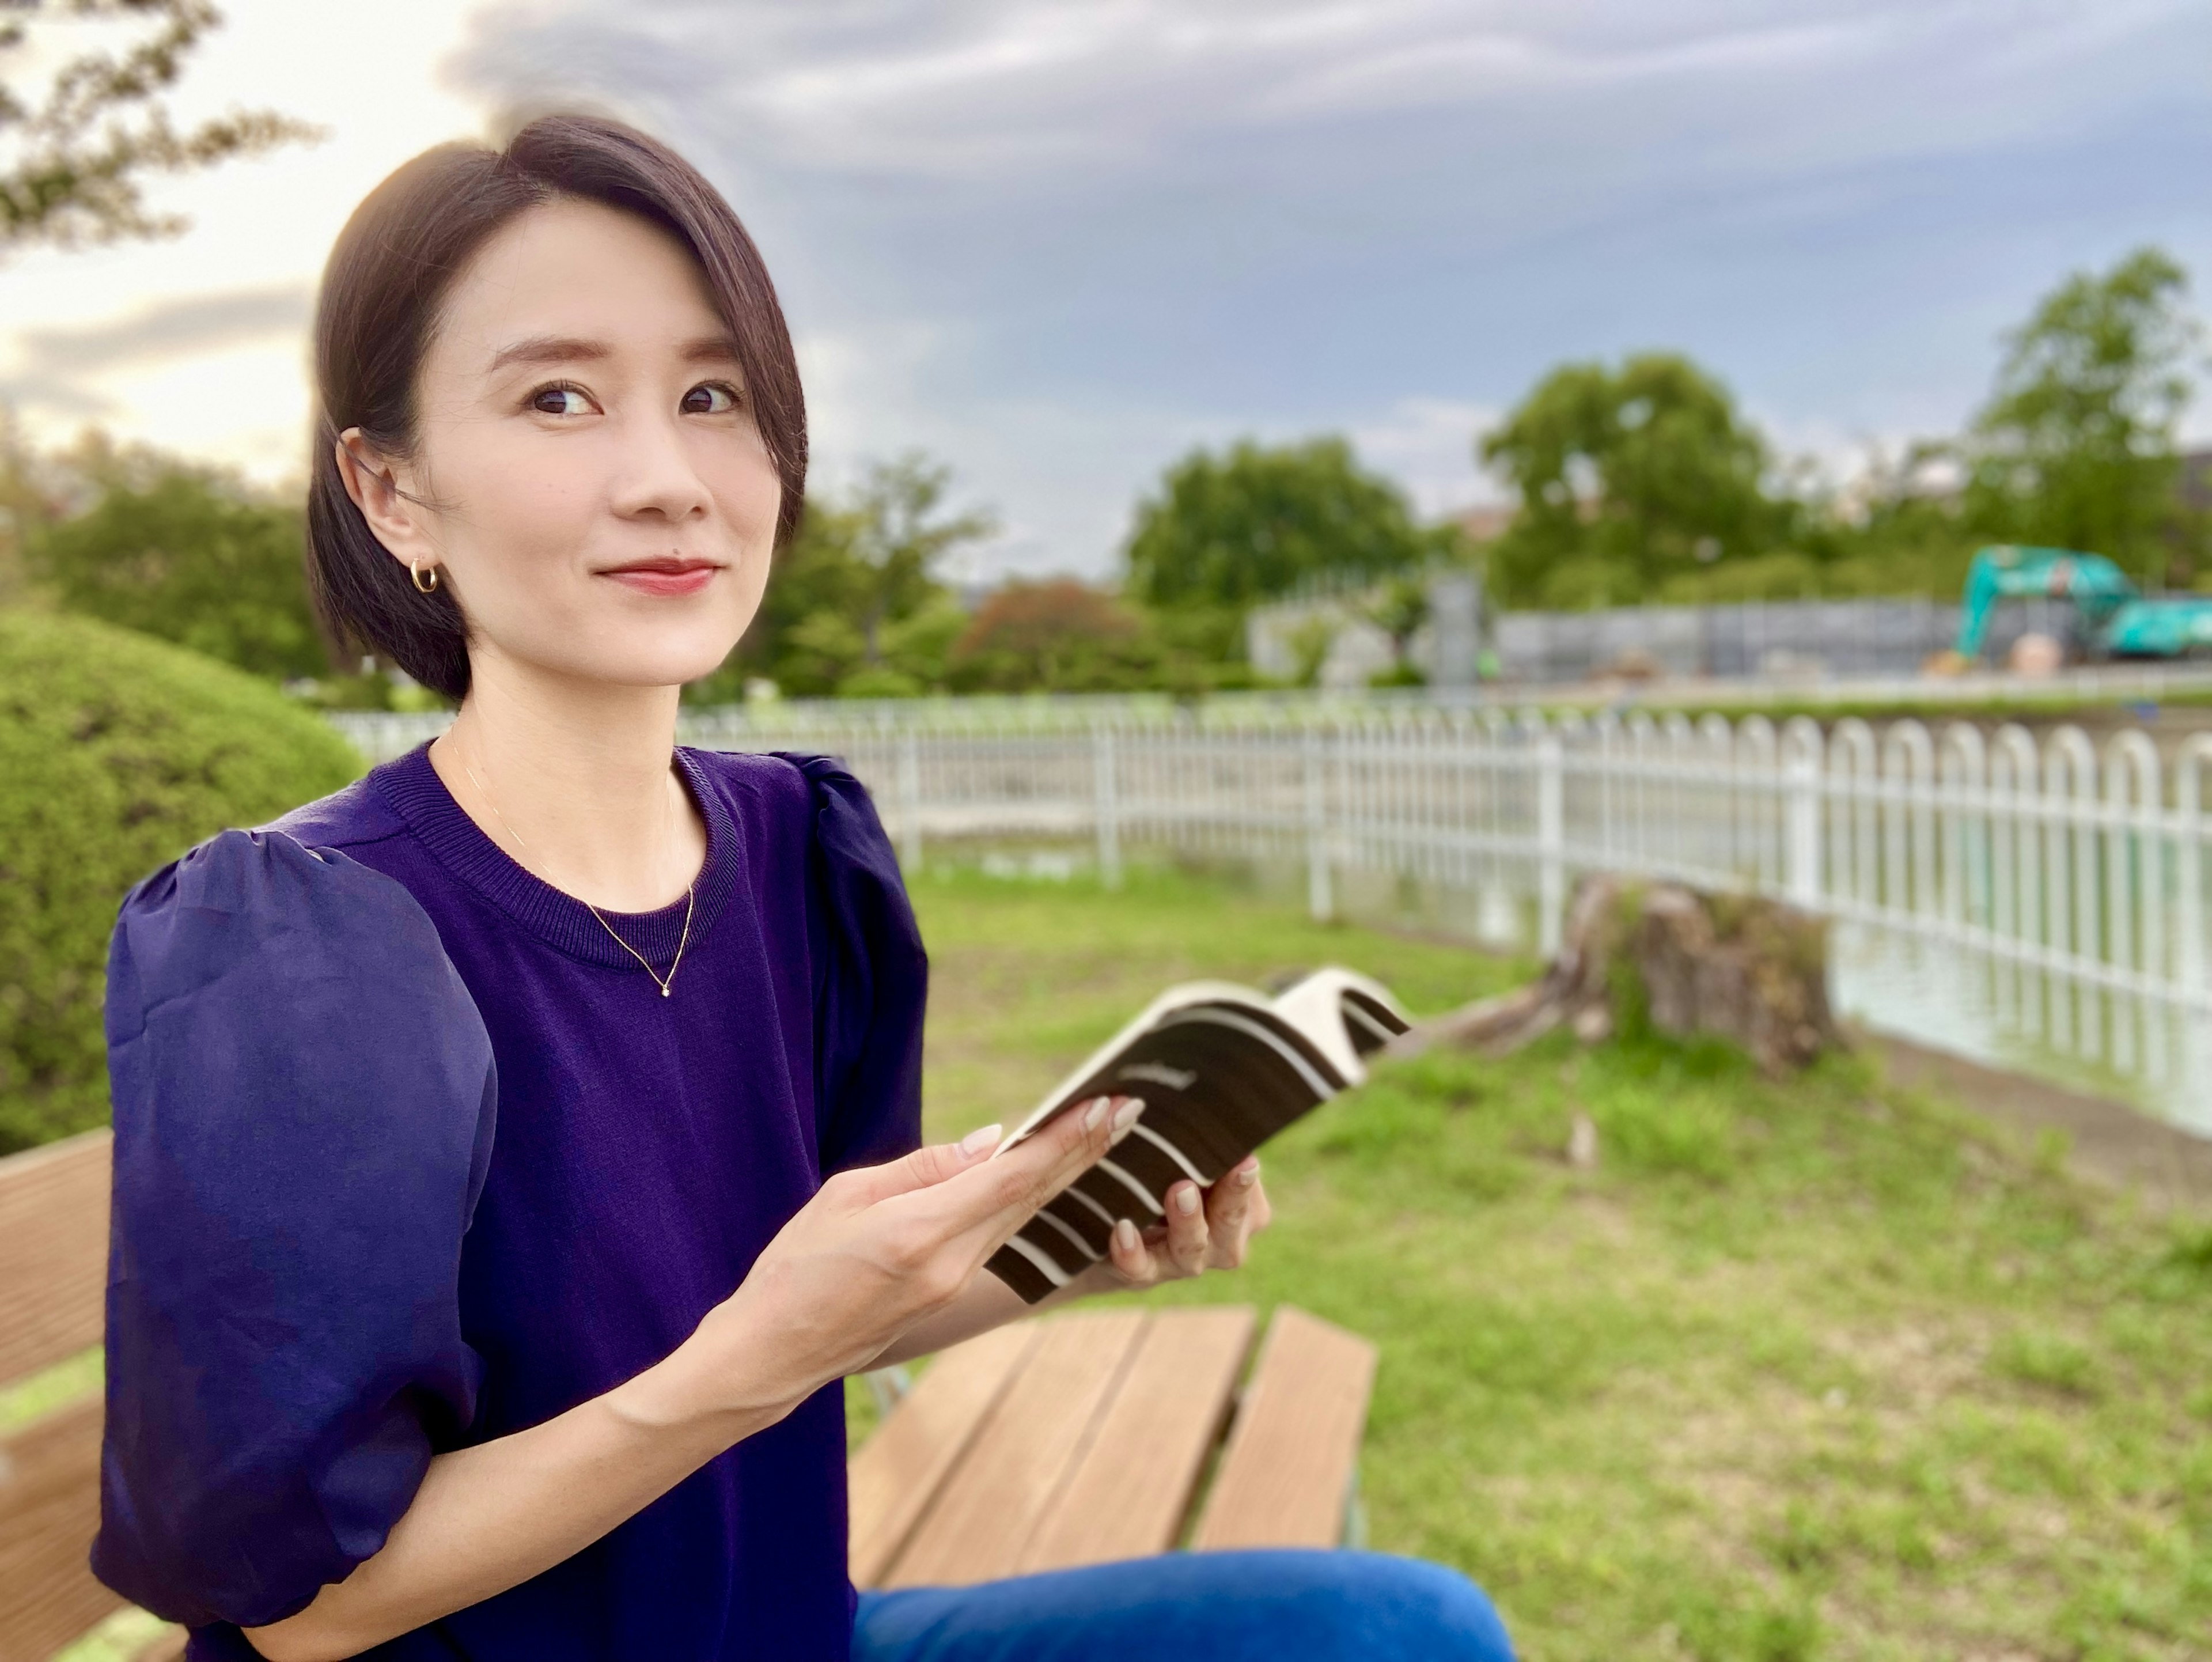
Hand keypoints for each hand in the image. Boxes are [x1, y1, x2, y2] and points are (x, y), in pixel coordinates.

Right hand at [682, 1095, 1144, 1416]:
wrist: (773, 1353)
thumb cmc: (796, 1266)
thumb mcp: (847, 1195)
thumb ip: (925, 1167)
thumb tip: (992, 1140)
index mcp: (921, 1232)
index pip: (1013, 1177)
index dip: (1065, 1140)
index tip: (1105, 1105)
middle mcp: (950, 1264)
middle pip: (1033, 1198)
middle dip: (1084, 1152)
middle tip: (1130, 1109)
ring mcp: (953, 1286)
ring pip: (1022, 1220)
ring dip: (1064, 1177)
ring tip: (1103, 1135)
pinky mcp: (947, 1297)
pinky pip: (999, 1239)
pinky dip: (1028, 1204)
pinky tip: (1048, 1180)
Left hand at [1093, 1156, 1271, 1288]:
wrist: (1115, 1230)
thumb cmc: (1164, 1178)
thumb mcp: (1185, 1159)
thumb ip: (1200, 1143)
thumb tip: (1204, 1105)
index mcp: (1238, 1211)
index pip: (1249, 1196)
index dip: (1246, 1180)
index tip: (1245, 1159)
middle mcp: (1218, 1241)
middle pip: (1231, 1224)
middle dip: (1229, 1199)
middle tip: (1225, 1171)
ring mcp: (1181, 1260)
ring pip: (1191, 1248)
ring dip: (1188, 1221)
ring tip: (1179, 1192)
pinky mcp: (1142, 1272)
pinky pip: (1139, 1268)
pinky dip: (1132, 1252)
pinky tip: (1123, 1230)